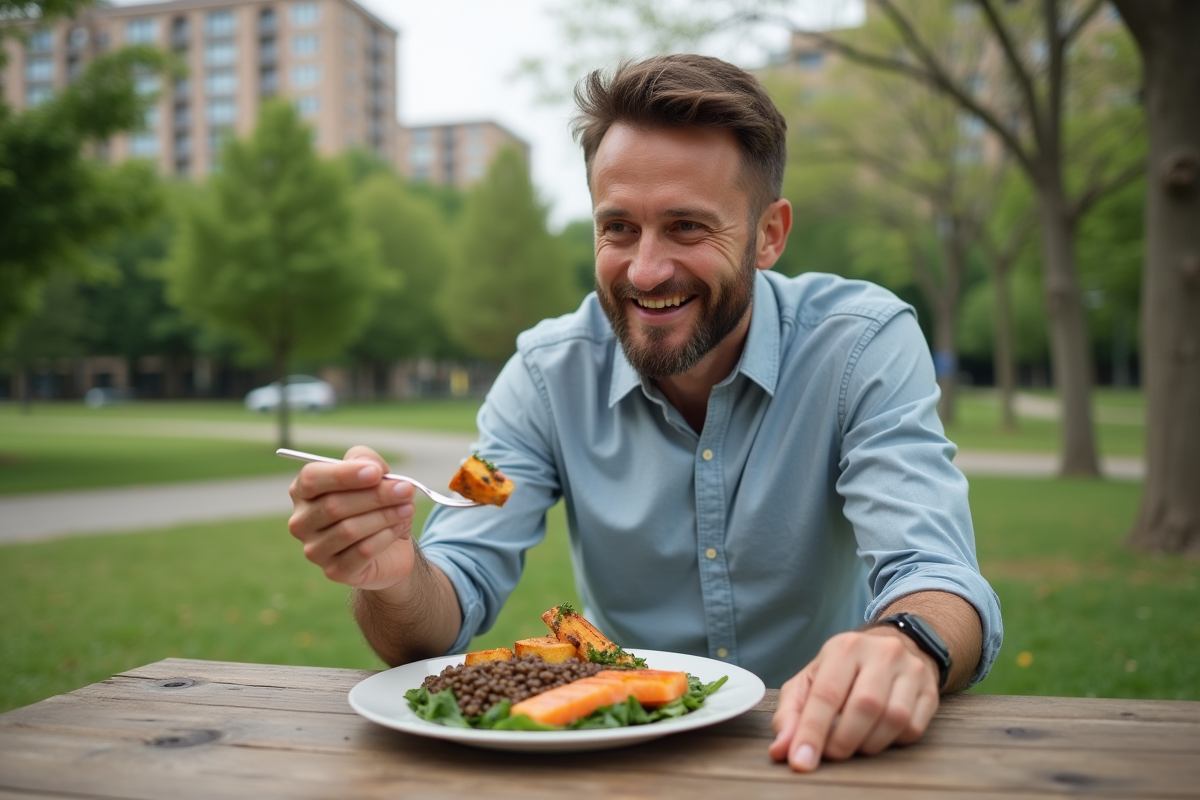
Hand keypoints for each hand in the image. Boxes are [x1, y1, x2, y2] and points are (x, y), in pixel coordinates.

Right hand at [287, 446, 417, 591]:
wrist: (390, 548)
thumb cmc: (374, 505)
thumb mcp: (373, 476)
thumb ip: (367, 461)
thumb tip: (370, 467)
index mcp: (303, 492)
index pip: (312, 478)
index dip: (344, 474)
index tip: (377, 473)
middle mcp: (301, 522)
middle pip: (334, 505)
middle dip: (376, 495)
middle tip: (406, 489)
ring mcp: (314, 550)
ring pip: (349, 530)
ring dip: (385, 516)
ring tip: (408, 508)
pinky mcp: (334, 571)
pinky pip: (361, 552)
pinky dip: (385, 536)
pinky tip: (400, 527)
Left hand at [769, 627, 939, 771]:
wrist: (892, 648)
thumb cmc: (843, 670)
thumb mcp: (811, 681)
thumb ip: (790, 714)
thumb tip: (781, 750)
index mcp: (844, 647)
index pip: (826, 694)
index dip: (811, 732)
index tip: (801, 761)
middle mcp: (881, 653)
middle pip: (864, 706)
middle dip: (843, 741)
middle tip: (830, 754)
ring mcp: (910, 670)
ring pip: (894, 719)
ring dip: (868, 744)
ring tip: (853, 743)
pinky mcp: (930, 690)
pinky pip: (914, 728)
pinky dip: (892, 741)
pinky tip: (878, 734)